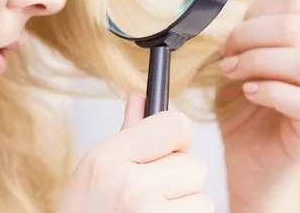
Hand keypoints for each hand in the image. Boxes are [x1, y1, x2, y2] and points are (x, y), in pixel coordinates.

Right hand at [56, 94, 214, 212]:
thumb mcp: (95, 172)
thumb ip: (126, 135)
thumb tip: (141, 97)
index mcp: (108, 160)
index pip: (176, 124)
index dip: (176, 139)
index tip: (168, 153)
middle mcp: (130, 188)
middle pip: (195, 166)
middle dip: (179, 183)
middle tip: (151, 200)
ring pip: (204, 201)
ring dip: (184, 211)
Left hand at [216, 0, 299, 210]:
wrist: (247, 163)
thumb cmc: (241, 111)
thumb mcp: (233, 66)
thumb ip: (236, 41)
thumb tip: (220, 19)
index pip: (297, 2)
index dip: (259, 10)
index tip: (232, 33)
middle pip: (299, 26)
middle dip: (250, 35)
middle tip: (226, 55)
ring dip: (259, 61)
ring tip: (233, 73)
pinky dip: (271, 91)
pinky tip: (248, 94)